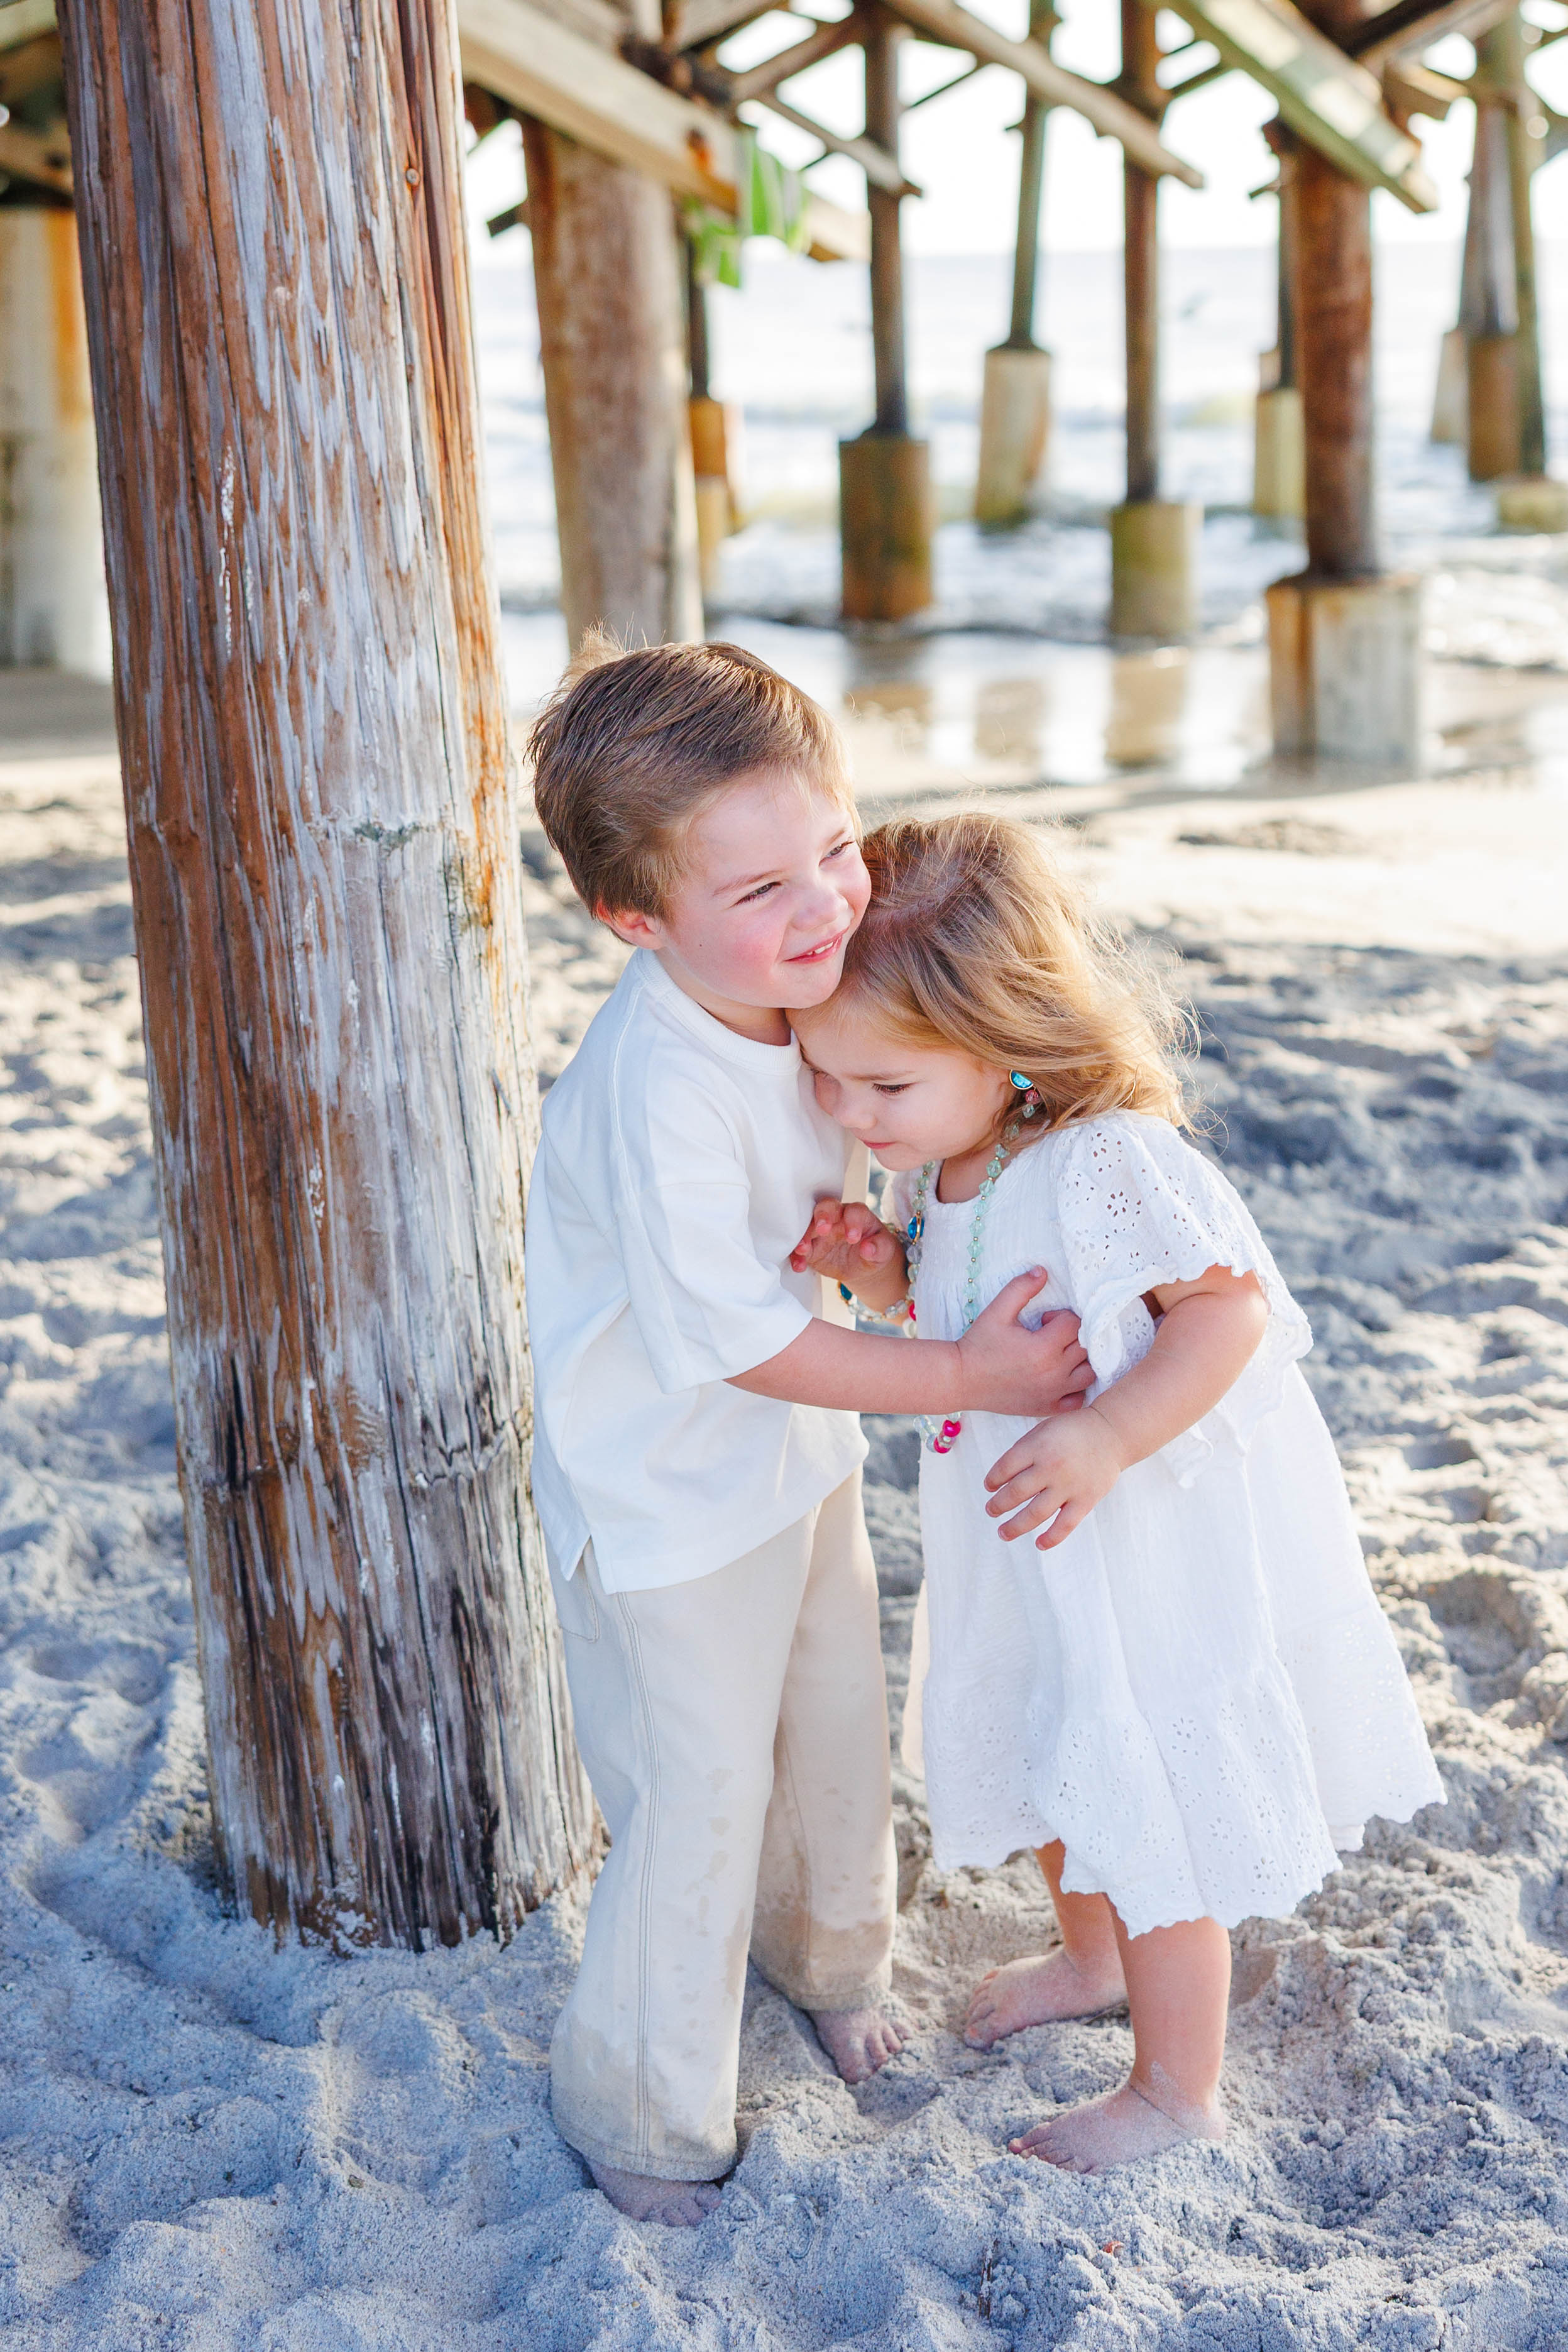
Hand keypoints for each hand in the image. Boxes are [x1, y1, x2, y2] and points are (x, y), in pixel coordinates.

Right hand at [790, 1198, 904, 1296]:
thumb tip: (868, 1249)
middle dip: (822, 1216)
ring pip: (807, 1225)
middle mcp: (836, 1218)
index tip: (853, 1238)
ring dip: (802, 1235)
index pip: (854, 1211)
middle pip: (826, 1208)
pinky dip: (796, 1256)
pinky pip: (799, 1248)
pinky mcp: (810, 1247)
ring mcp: (820, 1231)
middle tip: (822, 1230)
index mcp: (857, 1215)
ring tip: (802, 1249)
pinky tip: (799, 1266)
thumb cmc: (875, 1249)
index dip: (852, 1221)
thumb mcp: (884, 1250)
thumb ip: (879, 1247)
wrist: (863, 1265)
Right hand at [954, 1272, 1093, 1421]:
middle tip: (1050, 1335)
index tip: (1043, 1321)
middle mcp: (1054, 1373)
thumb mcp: (998, 1311)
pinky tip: (1059, 1377)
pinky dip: (1076, 1388)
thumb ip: (1022, 1288)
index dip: (1061, 1317)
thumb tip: (1042, 1270)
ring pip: (1089, 1374)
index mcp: (1044, 1348)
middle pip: (1086, 1347)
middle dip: (1072, 1335)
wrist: (961, 1379)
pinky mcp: (1047, 1408)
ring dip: (1080, 1361)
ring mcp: (1053, 1393)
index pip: (1075, 1324)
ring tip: (1060, 1355)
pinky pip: (1079, 1399)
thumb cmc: (979, 1344)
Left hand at [983, 1404, 1124, 1549]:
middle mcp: (1050, 1467)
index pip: (1004, 1469)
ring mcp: (1068, 1486)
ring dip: (1015, 1526)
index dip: (992, 1480)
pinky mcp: (1086, 1500)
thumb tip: (1001, 1477)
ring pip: (1035, 1514)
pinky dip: (1051, 1538)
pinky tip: (1038, 1544)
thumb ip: (1023, 1450)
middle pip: (1015, 1493)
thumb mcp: (1043, 1429)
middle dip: (998, 1505)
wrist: (1112, 1432)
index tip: (989, 1487)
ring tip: (1003, 1532)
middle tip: (991, 1511)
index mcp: (1037, 1446)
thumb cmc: (1073, 1431)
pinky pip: (1065, 1525)